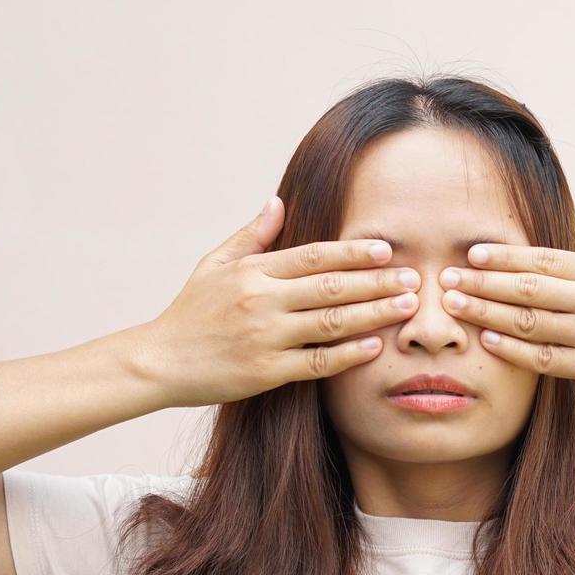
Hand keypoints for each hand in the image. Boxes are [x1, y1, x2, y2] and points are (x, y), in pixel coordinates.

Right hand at [137, 196, 420, 406]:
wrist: (160, 362)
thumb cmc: (190, 312)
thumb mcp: (214, 264)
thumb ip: (252, 235)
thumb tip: (277, 201)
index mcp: (252, 272)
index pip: (313, 256)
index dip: (352, 253)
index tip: (386, 249)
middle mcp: (261, 301)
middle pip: (330, 288)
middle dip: (376, 282)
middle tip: (414, 278)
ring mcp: (265, 338)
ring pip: (331, 324)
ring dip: (373, 314)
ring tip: (406, 307)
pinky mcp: (265, 373)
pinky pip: (317, 363)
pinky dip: (348, 355)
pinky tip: (374, 346)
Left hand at [438, 195, 574, 405]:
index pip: (546, 259)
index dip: (506, 255)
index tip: (472, 251)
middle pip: (528, 287)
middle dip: (483, 280)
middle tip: (444, 276)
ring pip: (528, 322)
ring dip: (487, 311)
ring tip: (453, 304)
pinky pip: (544, 358)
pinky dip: (513, 349)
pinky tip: (487, 340)